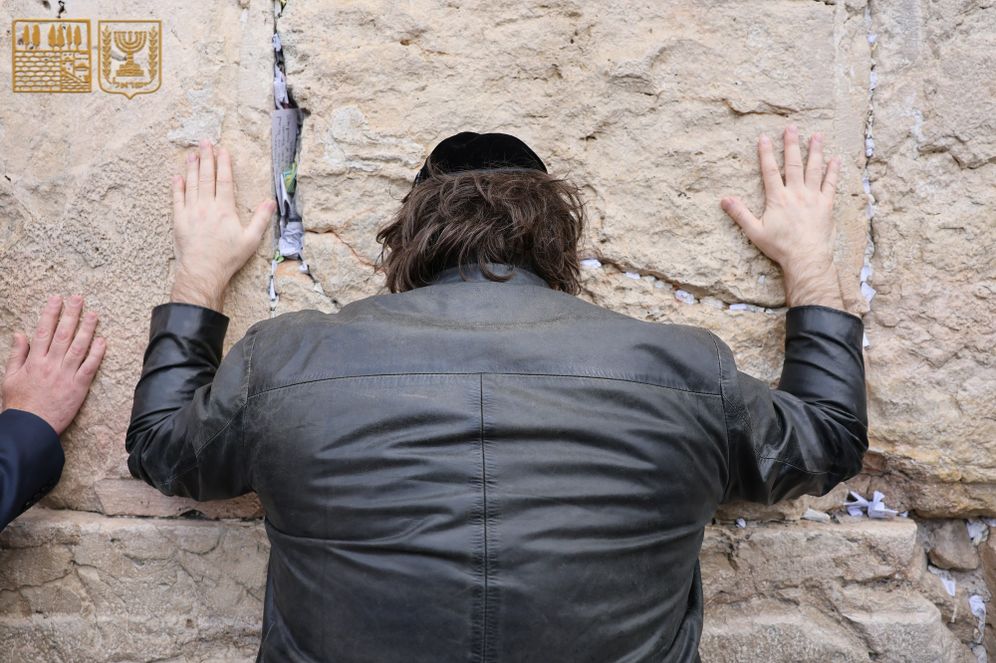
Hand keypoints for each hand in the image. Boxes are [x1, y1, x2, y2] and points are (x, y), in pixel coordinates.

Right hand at [2, 295, 105, 434]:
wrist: (30, 427)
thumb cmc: (19, 404)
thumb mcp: (10, 377)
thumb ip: (17, 354)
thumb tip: (19, 334)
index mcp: (34, 361)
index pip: (44, 331)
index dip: (51, 313)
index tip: (57, 299)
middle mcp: (50, 364)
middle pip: (63, 334)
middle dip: (71, 314)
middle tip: (79, 298)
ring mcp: (66, 375)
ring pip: (79, 347)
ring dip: (87, 329)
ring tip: (94, 314)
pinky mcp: (79, 387)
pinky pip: (90, 367)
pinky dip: (96, 353)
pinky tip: (102, 340)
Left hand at [171, 139, 275, 310]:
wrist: (203, 271)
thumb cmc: (228, 257)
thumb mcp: (251, 240)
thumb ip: (261, 219)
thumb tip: (270, 202)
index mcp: (225, 209)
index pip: (224, 180)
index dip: (224, 163)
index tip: (223, 150)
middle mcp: (207, 206)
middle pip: (207, 176)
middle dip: (207, 158)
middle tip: (205, 142)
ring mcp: (191, 212)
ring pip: (191, 184)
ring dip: (192, 167)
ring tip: (192, 154)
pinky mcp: (179, 220)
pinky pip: (177, 199)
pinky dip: (177, 187)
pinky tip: (178, 177)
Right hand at [720, 124, 843, 308]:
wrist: (806, 258)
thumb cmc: (779, 246)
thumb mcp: (754, 231)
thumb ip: (740, 214)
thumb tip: (724, 200)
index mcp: (777, 198)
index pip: (770, 171)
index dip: (766, 153)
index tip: (764, 137)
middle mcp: (796, 193)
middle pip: (793, 164)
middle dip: (792, 144)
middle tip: (792, 127)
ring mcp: (813, 198)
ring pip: (814, 169)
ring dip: (815, 151)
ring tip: (817, 136)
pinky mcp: (826, 205)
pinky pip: (831, 184)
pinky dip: (833, 171)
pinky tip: (835, 159)